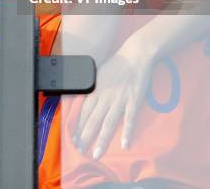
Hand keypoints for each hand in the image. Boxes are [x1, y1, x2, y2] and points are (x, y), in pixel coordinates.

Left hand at [73, 36, 155, 158]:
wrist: (135, 55)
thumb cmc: (117, 64)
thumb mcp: (99, 75)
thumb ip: (92, 89)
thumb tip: (83, 101)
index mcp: (96, 89)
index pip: (83, 112)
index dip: (78, 126)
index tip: (74, 139)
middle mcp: (105, 96)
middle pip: (93, 120)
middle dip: (85, 137)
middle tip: (81, 151)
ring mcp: (119, 99)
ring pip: (108, 123)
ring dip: (101, 140)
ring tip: (96, 154)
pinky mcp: (133, 100)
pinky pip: (129, 119)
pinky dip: (127, 132)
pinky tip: (124, 145)